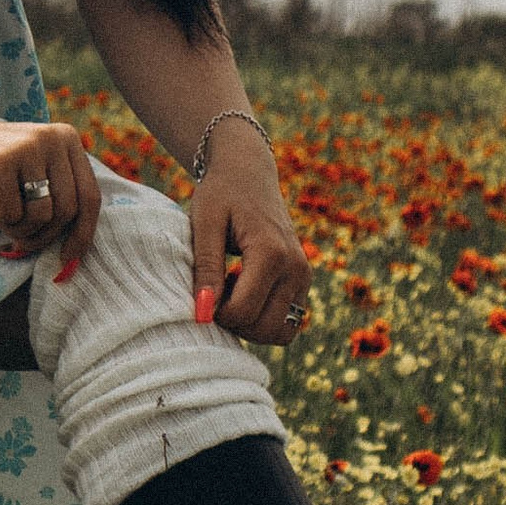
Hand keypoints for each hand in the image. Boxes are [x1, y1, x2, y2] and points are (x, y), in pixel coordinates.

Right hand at [0, 87, 99, 278]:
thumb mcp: (29, 173)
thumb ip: (55, 195)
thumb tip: (75, 254)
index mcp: (66, 139)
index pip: (90, 197)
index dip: (83, 234)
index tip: (67, 260)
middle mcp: (52, 138)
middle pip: (67, 212)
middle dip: (42, 235)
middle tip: (18, 237)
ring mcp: (26, 148)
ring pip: (42, 216)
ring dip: (18, 228)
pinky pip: (12, 216)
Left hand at [193, 126, 308, 346]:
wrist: (248, 172)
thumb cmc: (220, 194)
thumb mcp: (204, 224)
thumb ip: (206, 267)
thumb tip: (203, 312)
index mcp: (271, 252)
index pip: (242, 311)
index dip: (214, 312)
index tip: (200, 292)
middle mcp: (296, 268)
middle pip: (264, 328)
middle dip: (233, 323)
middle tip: (215, 293)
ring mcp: (304, 276)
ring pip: (281, 332)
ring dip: (251, 325)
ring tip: (230, 292)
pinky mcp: (304, 281)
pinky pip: (288, 322)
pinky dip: (264, 319)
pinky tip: (244, 292)